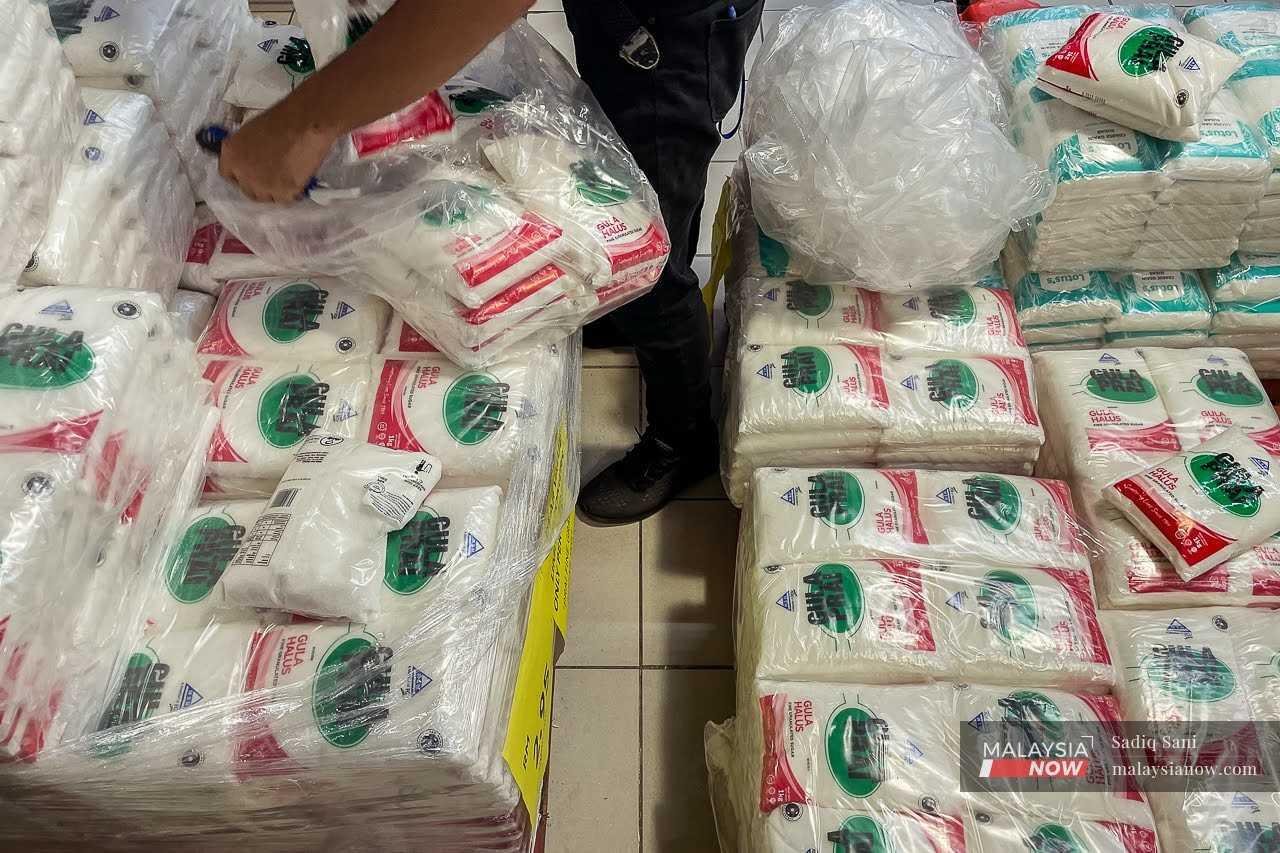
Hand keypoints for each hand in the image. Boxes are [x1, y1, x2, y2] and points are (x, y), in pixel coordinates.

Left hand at [218, 105, 338, 203]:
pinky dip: (291, 191)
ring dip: (274, 189)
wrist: (305, 123)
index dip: (241, 174)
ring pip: (266, 196)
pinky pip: (285, 198)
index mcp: (231, 154)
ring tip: (286, 176)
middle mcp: (243, 173)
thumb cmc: (282, 119)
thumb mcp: (252, 131)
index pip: (228, 174)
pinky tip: (297, 177)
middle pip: (247, 189)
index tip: (250, 172)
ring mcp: (262, 185)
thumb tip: (252, 158)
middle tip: (272, 175)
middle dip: (258, 183)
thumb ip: (246, 150)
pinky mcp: (283, 193)